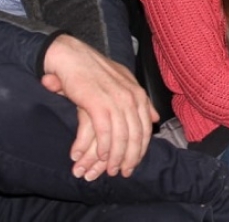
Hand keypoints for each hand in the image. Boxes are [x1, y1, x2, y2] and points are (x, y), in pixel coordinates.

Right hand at [42, 35, 158, 180]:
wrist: (73, 57)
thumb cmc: (96, 70)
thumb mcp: (125, 83)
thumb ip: (141, 101)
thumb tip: (155, 117)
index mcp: (139, 94)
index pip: (146, 128)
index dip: (141, 149)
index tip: (134, 163)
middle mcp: (131, 98)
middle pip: (136, 136)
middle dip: (131, 157)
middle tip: (124, 172)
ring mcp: (116, 101)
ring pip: (122, 138)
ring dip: (116, 157)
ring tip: (111, 170)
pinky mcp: (98, 105)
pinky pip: (105, 133)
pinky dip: (104, 148)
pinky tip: (101, 157)